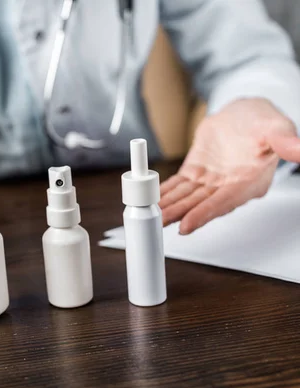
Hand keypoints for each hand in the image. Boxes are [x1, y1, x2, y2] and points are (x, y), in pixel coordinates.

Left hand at [159, 98, 299, 234]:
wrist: (245, 113)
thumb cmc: (262, 121)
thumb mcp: (275, 127)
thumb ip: (284, 140)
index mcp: (249, 182)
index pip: (224, 202)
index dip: (204, 214)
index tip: (186, 225)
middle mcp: (228, 186)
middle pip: (201, 204)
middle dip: (180, 214)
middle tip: (159, 222)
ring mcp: (211, 181)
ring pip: (187, 197)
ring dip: (170, 206)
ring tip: (151, 214)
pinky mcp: (196, 172)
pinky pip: (179, 185)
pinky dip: (166, 192)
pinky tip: (152, 199)